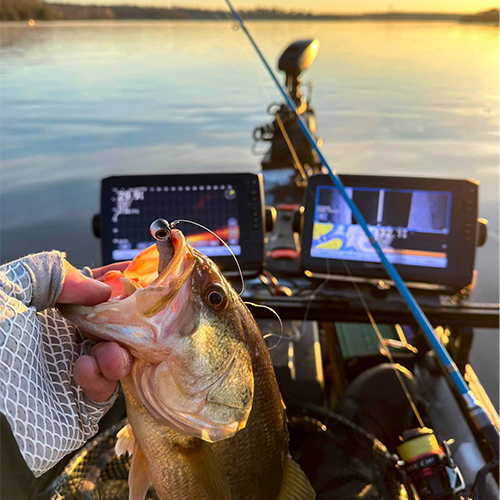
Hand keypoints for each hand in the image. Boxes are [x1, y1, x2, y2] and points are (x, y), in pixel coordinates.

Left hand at [58, 260, 132, 401]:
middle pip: (113, 322)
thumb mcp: (6, 291)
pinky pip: (107, 388)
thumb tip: (101, 289)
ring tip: (106, 351)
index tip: (138, 272)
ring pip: (118, 354)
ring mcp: (74, 371)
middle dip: (127, 316)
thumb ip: (50, 272)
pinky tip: (83, 369)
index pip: (91, 291)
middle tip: (136, 314)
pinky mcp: (81, 405)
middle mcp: (65, 339)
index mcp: (48, 312)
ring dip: (119, 348)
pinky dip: (103, 376)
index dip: (115, 281)